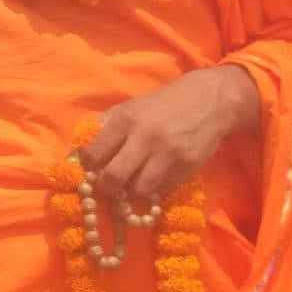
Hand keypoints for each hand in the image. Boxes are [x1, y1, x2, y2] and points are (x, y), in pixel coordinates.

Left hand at [78, 65, 260, 210]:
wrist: (210, 100)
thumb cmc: (164, 104)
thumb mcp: (131, 106)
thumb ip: (107, 126)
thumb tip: (81, 152)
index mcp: (125, 120)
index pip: (93, 154)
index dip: (88, 168)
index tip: (93, 170)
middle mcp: (145, 137)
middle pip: (113, 178)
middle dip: (106, 188)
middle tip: (110, 187)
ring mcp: (168, 154)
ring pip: (138, 190)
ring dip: (133, 191)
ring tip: (135, 183)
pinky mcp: (188, 166)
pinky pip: (163, 190)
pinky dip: (156, 189)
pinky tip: (157, 178)